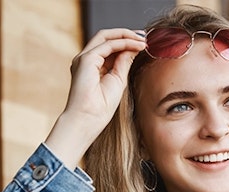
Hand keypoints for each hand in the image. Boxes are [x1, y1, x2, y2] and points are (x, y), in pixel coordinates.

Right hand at [45, 28, 145, 168]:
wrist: (88, 120)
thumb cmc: (101, 107)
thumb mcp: (118, 80)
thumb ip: (123, 63)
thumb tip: (134, 49)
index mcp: (92, 66)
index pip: (109, 46)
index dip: (126, 42)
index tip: (143, 43)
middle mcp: (86, 59)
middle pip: (106, 37)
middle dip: (126, 34)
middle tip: (145, 36)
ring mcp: (84, 58)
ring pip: (105, 37)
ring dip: (126, 35)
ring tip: (143, 40)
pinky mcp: (86, 60)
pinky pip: (107, 44)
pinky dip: (124, 42)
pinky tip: (137, 46)